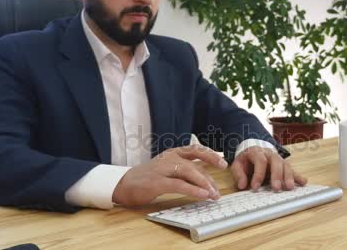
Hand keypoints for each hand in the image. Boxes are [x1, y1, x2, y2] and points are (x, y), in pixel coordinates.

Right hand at [113, 145, 227, 206]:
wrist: (123, 184)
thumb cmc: (147, 178)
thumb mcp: (168, 169)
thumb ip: (184, 170)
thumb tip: (206, 177)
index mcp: (172, 153)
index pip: (196, 151)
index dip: (211, 156)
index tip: (223, 163)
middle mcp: (169, 158)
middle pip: (195, 163)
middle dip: (209, 176)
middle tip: (218, 189)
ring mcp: (162, 169)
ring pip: (189, 172)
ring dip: (204, 184)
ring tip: (213, 194)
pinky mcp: (157, 182)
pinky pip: (179, 185)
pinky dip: (193, 190)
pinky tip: (202, 195)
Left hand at [230, 146, 306, 191]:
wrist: (254, 149)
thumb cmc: (246, 159)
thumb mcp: (237, 164)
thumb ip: (239, 174)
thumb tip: (242, 185)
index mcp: (257, 152)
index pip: (260, 161)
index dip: (258, 175)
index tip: (255, 187)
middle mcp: (270, 154)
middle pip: (276, 162)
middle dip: (277, 175)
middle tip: (276, 188)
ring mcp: (278, 159)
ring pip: (286, 165)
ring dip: (289, 176)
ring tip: (290, 187)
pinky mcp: (284, 165)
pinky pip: (292, 169)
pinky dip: (298, 176)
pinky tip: (303, 182)